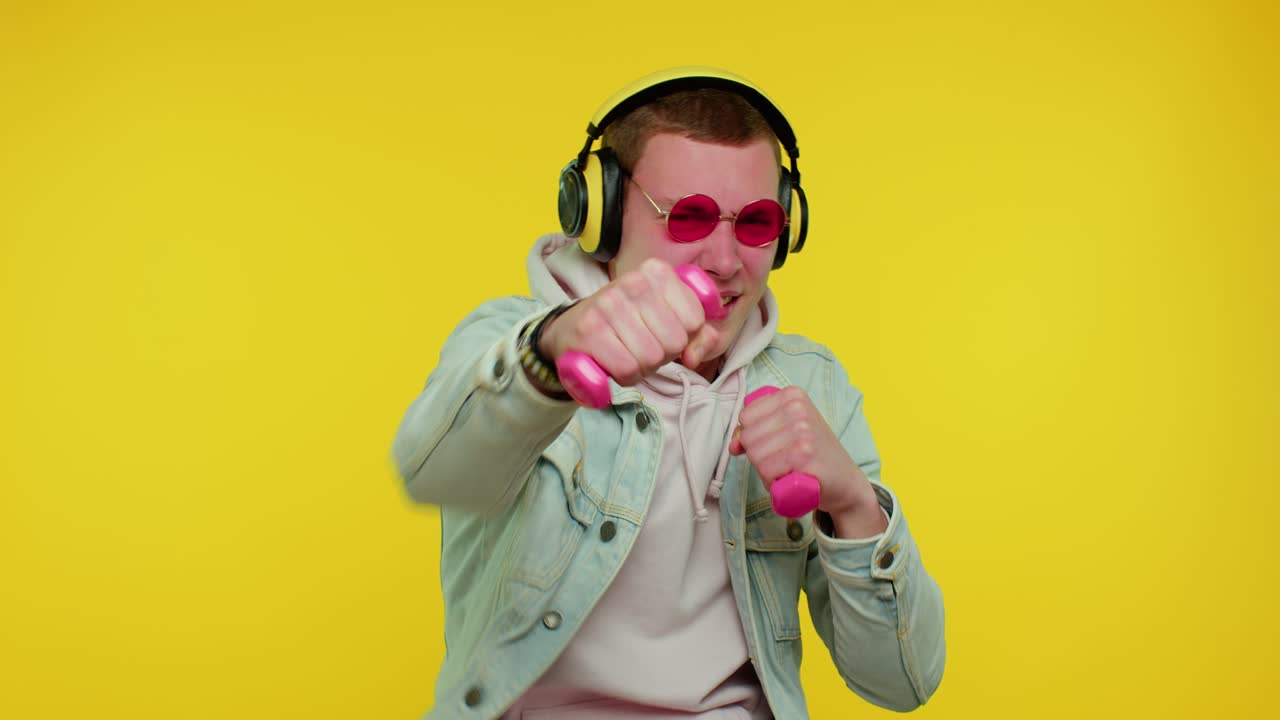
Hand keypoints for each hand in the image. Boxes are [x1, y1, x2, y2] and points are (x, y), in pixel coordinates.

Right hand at [540, 259, 721, 386]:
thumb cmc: (627, 325)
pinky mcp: (589, 329)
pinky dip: (624, 376)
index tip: (662, 333)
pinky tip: (613, 363)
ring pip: (651, 357)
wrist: (571, 329)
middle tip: (642, 347)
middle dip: (662, 355)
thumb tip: (694, 357)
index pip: (695, 320)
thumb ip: (697, 334)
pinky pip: (627, 368)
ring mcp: (609, 304)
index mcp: (658, 272)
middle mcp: (633, 282)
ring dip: (642, 368)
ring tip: (626, 355)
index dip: (683, 338)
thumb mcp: (667, 320)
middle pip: (675, 341)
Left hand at [730, 386, 886, 535]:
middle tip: (784, 461)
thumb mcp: (786, 432)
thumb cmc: (813, 455)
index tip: (774, 445)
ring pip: (755, 455)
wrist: (845, 481)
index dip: (752, 437)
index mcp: (792, 395)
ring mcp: (802, 430)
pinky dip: (773, 481)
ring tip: (789, 470)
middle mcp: (798, 408)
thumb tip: (733, 445)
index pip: (746, 416)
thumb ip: (756, 431)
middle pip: (749, 436)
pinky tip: (791, 479)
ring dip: (766, 471)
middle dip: (760, 456)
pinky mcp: (804, 454)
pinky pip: (767, 470)